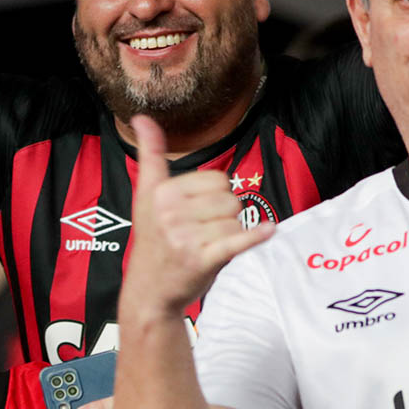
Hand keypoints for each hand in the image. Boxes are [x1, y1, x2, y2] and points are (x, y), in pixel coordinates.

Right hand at [119, 114, 270, 321]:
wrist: (149, 291)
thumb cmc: (153, 241)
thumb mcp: (145, 195)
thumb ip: (150, 154)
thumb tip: (142, 117)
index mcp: (161, 192)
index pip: (216, 179)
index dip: (213, 196)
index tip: (192, 212)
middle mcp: (171, 212)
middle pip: (229, 198)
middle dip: (223, 215)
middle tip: (200, 233)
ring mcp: (186, 237)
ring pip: (236, 220)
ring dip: (230, 234)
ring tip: (206, 246)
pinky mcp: (203, 258)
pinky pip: (239, 239)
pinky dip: (255, 236)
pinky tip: (266, 231)